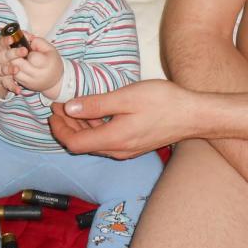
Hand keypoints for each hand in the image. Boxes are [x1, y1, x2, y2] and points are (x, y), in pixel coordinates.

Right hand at [0, 35, 28, 96]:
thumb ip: (15, 38)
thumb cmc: (2, 51)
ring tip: (16, 70)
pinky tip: (18, 90)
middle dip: (13, 54)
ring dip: (9, 69)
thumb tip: (28, 35)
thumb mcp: (4, 43)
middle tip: (24, 51)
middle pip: (4, 55)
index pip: (0, 43)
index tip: (12, 39)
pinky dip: (12, 87)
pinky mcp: (1, 79)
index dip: (6, 41)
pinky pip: (7, 84)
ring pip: (3, 69)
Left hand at [12, 35, 63, 96]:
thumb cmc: (53, 61)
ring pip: (14, 71)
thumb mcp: (50, 49)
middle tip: (12, 49)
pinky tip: (14, 64)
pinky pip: (14, 76)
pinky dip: (12, 69)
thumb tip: (24, 36)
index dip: (25, 50)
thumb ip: (38, 41)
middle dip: (14, 55)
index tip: (24, 47)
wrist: (55, 81)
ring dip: (11, 63)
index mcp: (46, 64)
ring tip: (13, 56)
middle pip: (19, 64)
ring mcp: (30, 81)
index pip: (31, 56)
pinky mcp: (24, 85)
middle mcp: (37, 74)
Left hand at [49, 80, 192, 157]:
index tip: (54, 110)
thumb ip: (96, 104)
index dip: (59, 129)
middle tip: (59, 104)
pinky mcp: (134, 145)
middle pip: (82, 144)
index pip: (74, 144)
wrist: (194, 115)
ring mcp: (127, 150)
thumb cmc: (163, 102)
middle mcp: (118, 150)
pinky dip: (95, 127)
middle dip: (66, 125)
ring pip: (94, 142)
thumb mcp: (126, 97)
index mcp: (113, 139)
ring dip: (80, 126)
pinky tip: (96, 111)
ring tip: (73, 105)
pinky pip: (107, 140)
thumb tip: (70, 108)